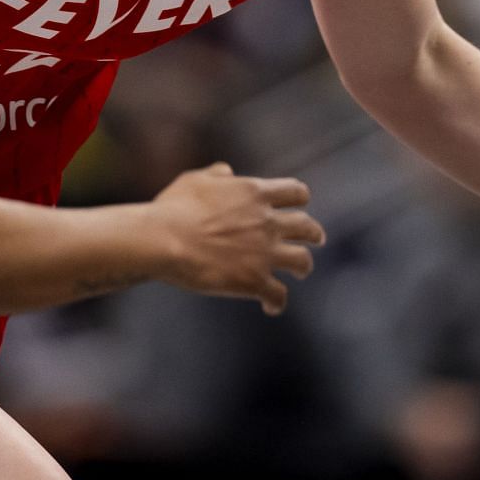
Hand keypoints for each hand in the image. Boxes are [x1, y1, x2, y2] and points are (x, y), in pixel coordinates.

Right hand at [151, 163, 323, 315]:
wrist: (164, 240)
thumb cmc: (173, 208)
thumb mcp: (194, 180)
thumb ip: (216, 175)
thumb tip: (228, 172)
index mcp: (255, 193)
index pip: (295, 192)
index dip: (299, 199)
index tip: (299, 205)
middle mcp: (267, 222)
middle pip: (307, 226)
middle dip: (313, 233)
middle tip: (315, 238)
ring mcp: (264, 253)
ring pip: (302, 261)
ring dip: (303, 266)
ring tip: (301, 272)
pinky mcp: (254, 281)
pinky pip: (279, 295)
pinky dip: (277, 302)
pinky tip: (270, 307)